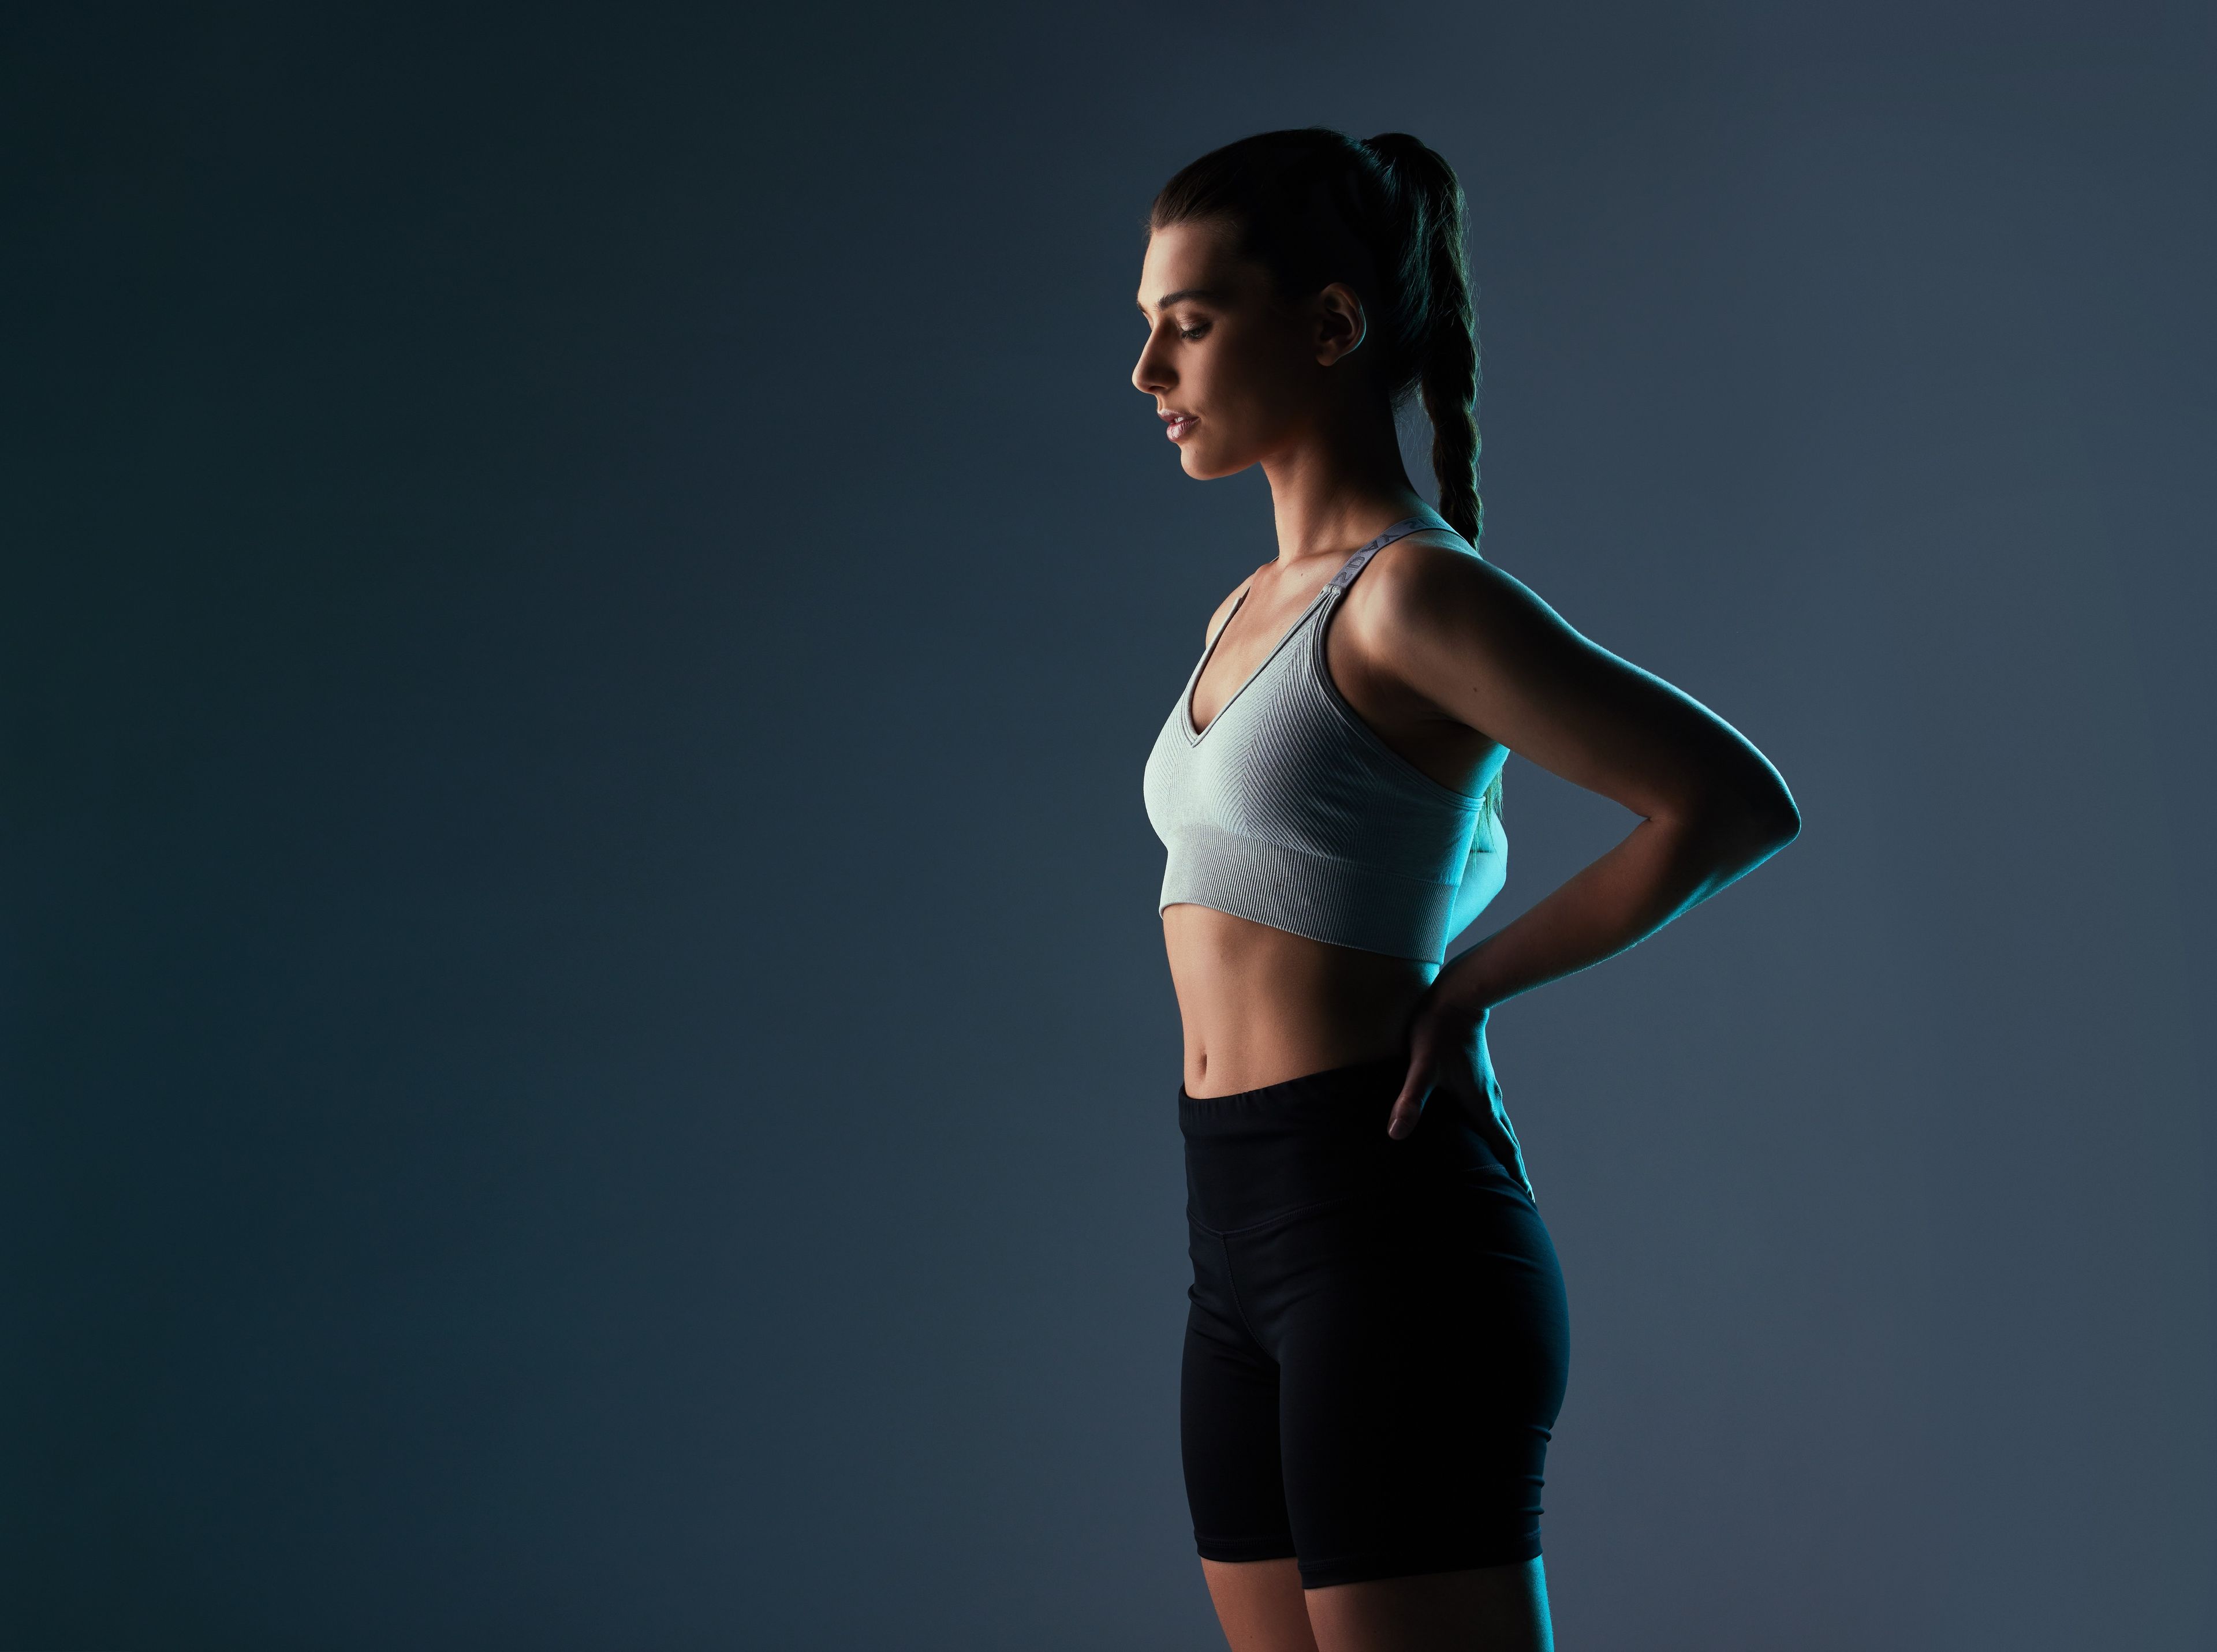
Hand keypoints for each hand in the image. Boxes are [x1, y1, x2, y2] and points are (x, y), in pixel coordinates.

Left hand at [1386, 994, 1536, 1204]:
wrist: (1456, 994)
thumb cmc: (1436, 1031)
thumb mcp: (1421, 1066)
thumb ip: (1410, 1099)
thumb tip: (1396, 1133)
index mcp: (1480, 1104)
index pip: (1502, 1149)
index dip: (1514, 1177)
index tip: (1529, 1202)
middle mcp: (1488, 1099)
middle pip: (1506, 1144)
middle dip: (1513, 1172)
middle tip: (1524, 1199)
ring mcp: (1485, 1087)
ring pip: (1499, 1127)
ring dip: (1504, 1152)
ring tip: (1506, 1171)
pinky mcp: (1476, 1076)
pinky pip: (1489, 1112)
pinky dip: (1492, 1131)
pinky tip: (1480, 1132)